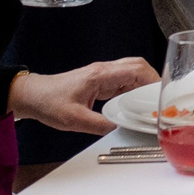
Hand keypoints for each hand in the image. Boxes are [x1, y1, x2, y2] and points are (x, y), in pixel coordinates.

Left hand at [9, 57, 157, 133]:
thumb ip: (98, 125)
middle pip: (138, 66)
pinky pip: (122, 82)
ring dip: (143, 86)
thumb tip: (118, 128)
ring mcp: (102, 76)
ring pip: (132, 73)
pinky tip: (134, 104)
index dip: (153, 80)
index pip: (135, 70)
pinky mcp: (99, 83)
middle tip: (159, 98)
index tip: (161, 94)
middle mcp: (104, 71)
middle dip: (153, 80)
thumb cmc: (48, 102)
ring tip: (150, 103)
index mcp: (100, 75)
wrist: (32, 96)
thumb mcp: (73, 119)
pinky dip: (133, 91)